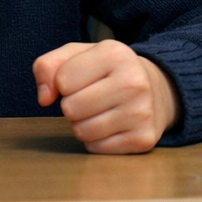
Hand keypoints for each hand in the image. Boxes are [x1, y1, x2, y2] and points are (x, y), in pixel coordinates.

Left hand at [32, 40, 180, 153]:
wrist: (157, 89)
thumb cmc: (109, 71)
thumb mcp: (78, 56)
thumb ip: (47, 66)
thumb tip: (43, 98)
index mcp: (115, 53)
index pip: (62, 80)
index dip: (64, 83)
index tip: (83, 79)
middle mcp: (133, 81)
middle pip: (70, 108)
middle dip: (73, 105)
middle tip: (91, 97)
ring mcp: (141, 112)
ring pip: (82, 131)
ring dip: (83, 124)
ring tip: (101, 111)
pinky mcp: (143, 138)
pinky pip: (96, 148)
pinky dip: (97, 140)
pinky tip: (112, 125)